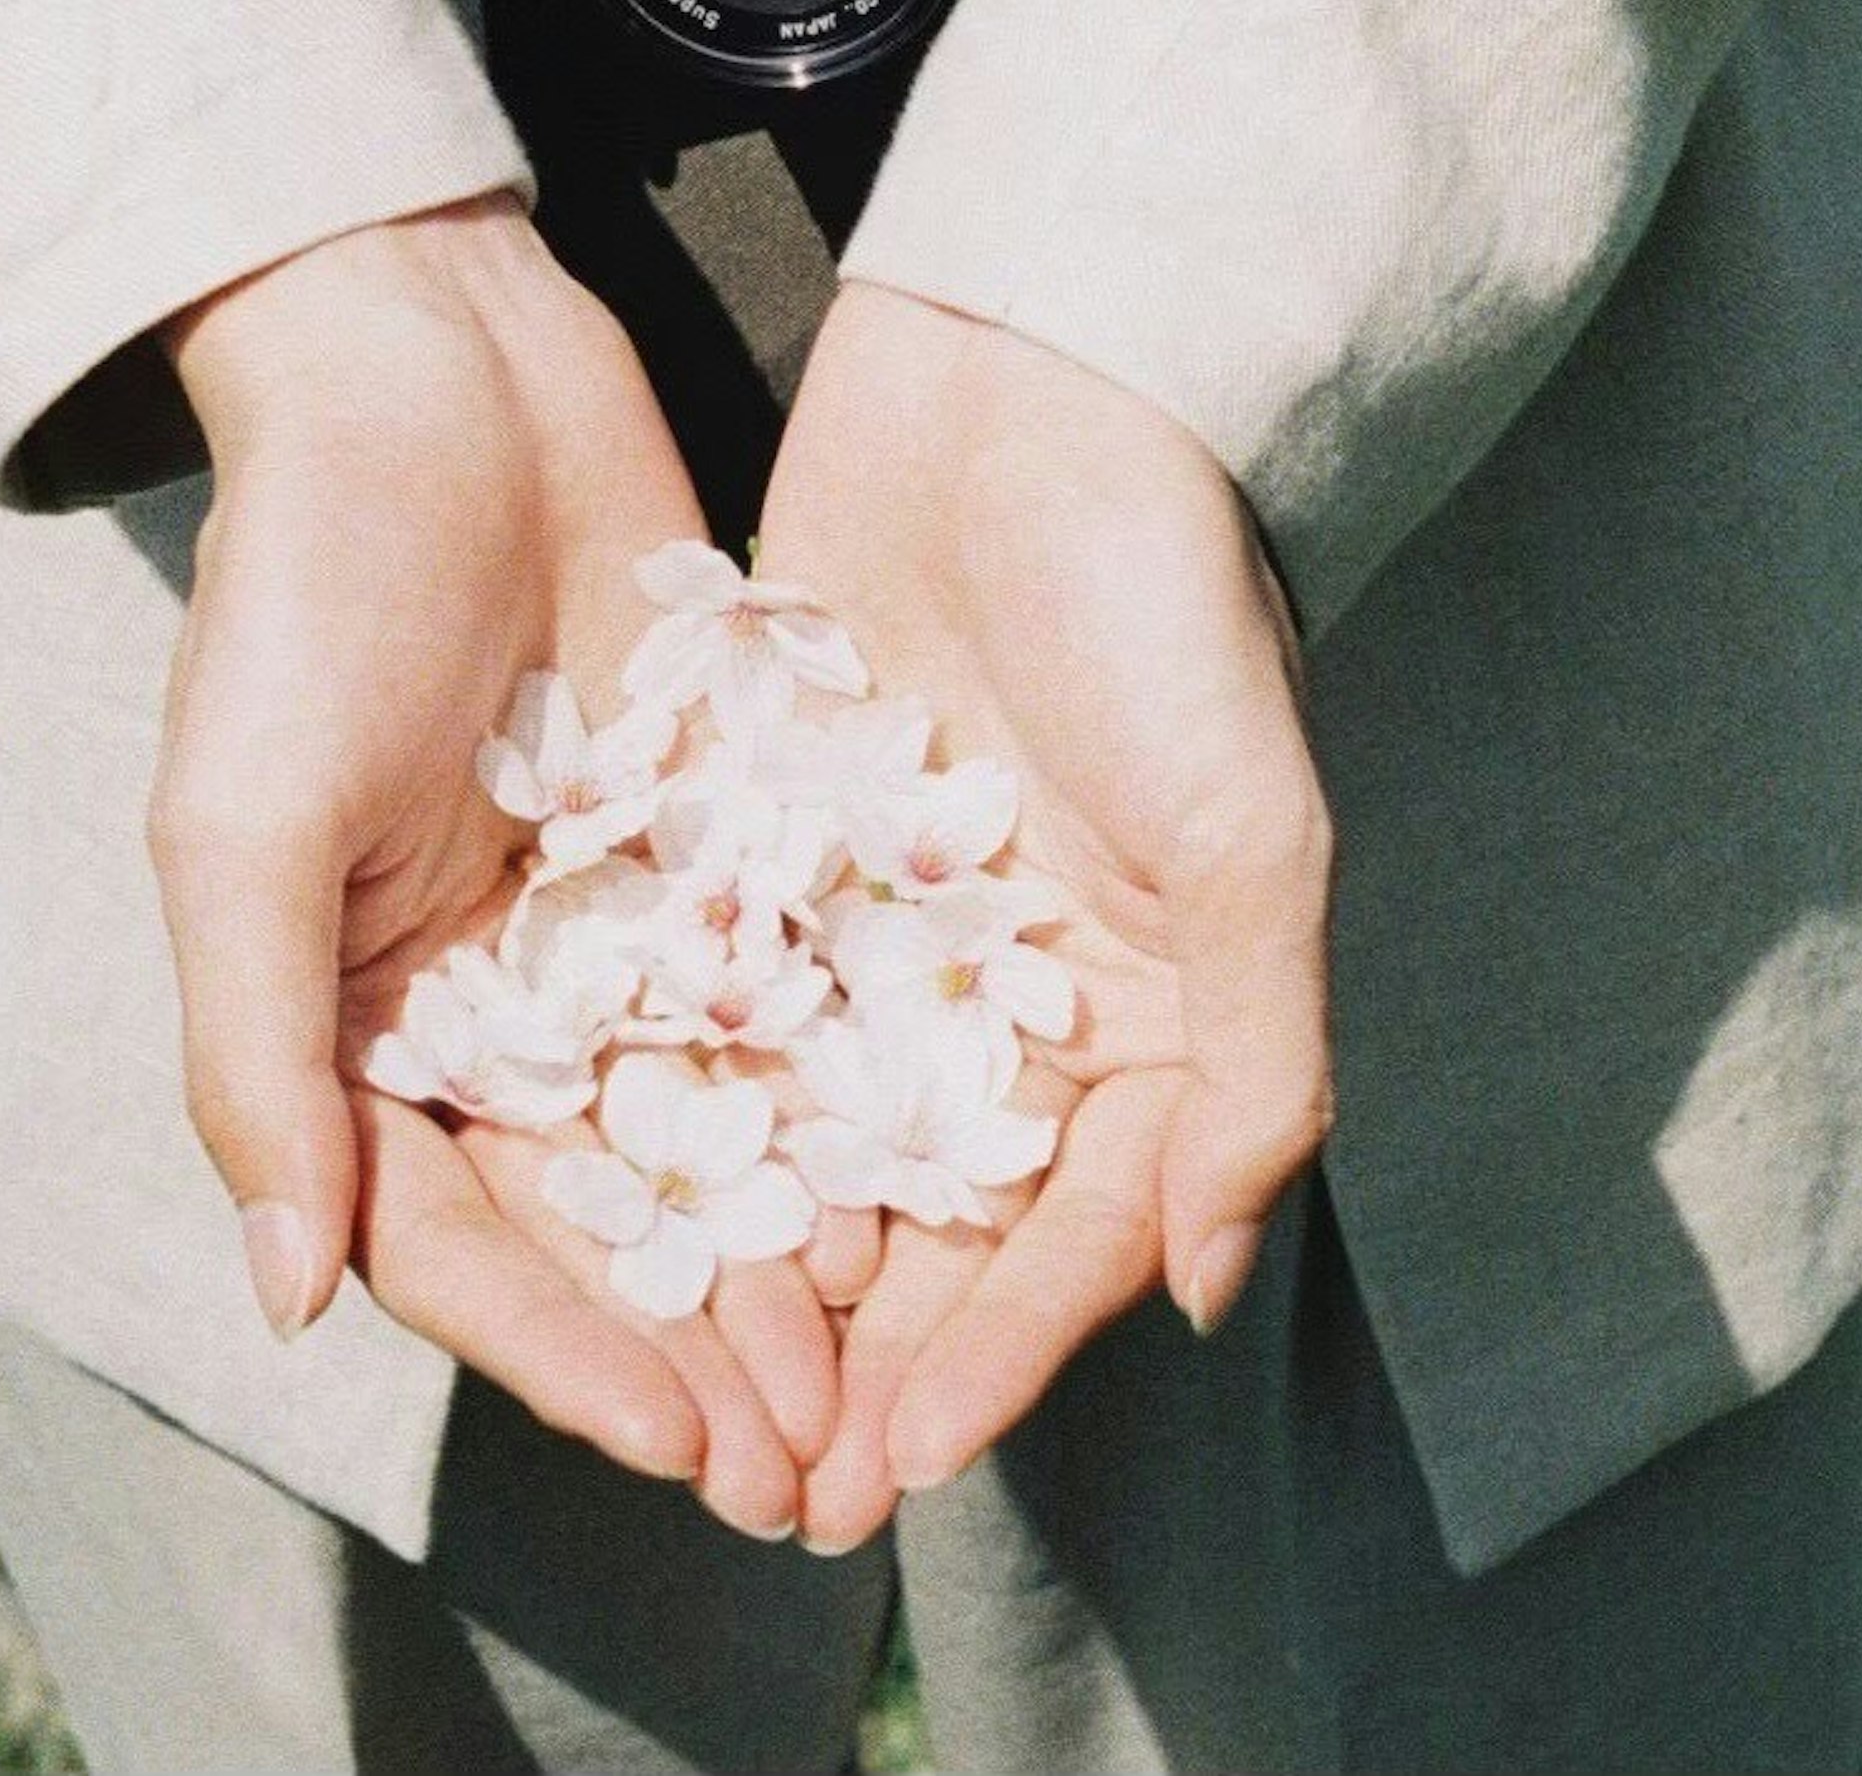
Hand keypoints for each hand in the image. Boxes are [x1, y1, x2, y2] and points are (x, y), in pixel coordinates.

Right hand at [147, 196, 834, 1535]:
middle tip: (810, 1469)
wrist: (432, 368)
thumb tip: (290, 1299)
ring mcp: (608, 921)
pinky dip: (846, 1084)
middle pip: (602, 1215)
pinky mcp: (712, 834)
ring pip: (709, 1126)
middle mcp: (485, 998)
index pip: (458, 1238)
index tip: (675, 1443)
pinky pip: (787, 988)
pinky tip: (937, 1169)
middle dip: (699, 1342)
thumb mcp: (237, 825)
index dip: (562, 1350)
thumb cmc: (301, 588)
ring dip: (786, 1250)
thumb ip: (258, 1058)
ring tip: (887, 1361)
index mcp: (355, 1021)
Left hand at [751, 282, 1335, 1548]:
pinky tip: (609, 1190)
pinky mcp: (787, 835)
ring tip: (678, 1375)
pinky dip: (690, 1097)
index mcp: (1151, 1006)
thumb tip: (1204, 1292)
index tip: (904, 1461)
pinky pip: (735, 997)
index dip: (998, 1356)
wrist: (1036, 376)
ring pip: (824, 1129)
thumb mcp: (1250, 840)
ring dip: (766, 1259)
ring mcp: (896, 916)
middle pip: (940, 1214)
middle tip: (774, 1484)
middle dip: (868, 1351)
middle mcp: (1024, 986)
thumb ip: (1252, 1070)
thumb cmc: (1168, 599)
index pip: (1075, 1229)